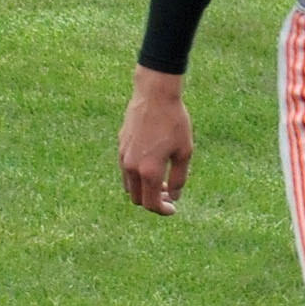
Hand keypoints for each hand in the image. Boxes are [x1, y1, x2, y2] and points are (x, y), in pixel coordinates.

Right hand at [118, 67, 193, 215]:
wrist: (154, 95)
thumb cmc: (174, 122)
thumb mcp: (184, 151)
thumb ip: (179, 178)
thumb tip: (174, 197)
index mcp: (148, 171)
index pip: (151, 204)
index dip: (163, 210)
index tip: (173, 208)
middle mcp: (131, 167)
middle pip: (137, 198)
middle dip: (152, 201)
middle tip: (168, 193)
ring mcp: (123, 156)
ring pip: (129, 185)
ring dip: (143, 189)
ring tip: (160, 179)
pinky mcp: (120, 145)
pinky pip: (125, 169)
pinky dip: (136, 175)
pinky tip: (151, 164)